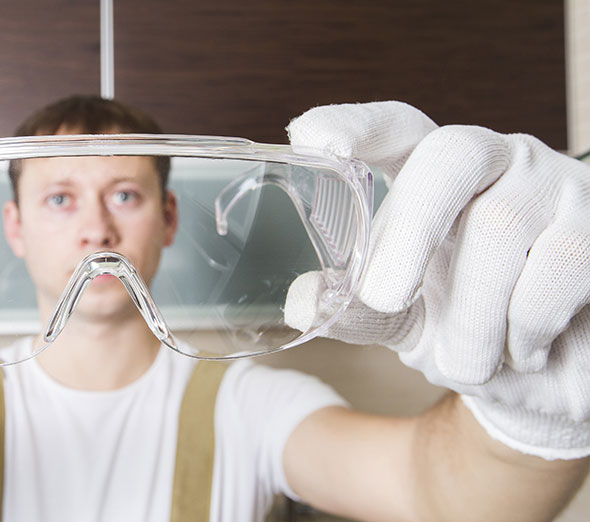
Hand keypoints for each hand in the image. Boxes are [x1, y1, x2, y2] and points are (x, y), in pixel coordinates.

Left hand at [284, 101, 589, 459]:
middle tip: (384, 297)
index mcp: (433, 175)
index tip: (312, 136)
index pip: (398, 127)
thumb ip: (356, 308)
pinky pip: (562, 262)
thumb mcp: (402, 321)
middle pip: (452, 155)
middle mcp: (495, 162)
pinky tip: (522, 351)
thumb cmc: (464, 329)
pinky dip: (528, 322)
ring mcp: (554, 186)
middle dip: (411, 228)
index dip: (359, 125)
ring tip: (466, 362)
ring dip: (474, 314)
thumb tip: (300, 301)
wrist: (547, 379)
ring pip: (504, 225)